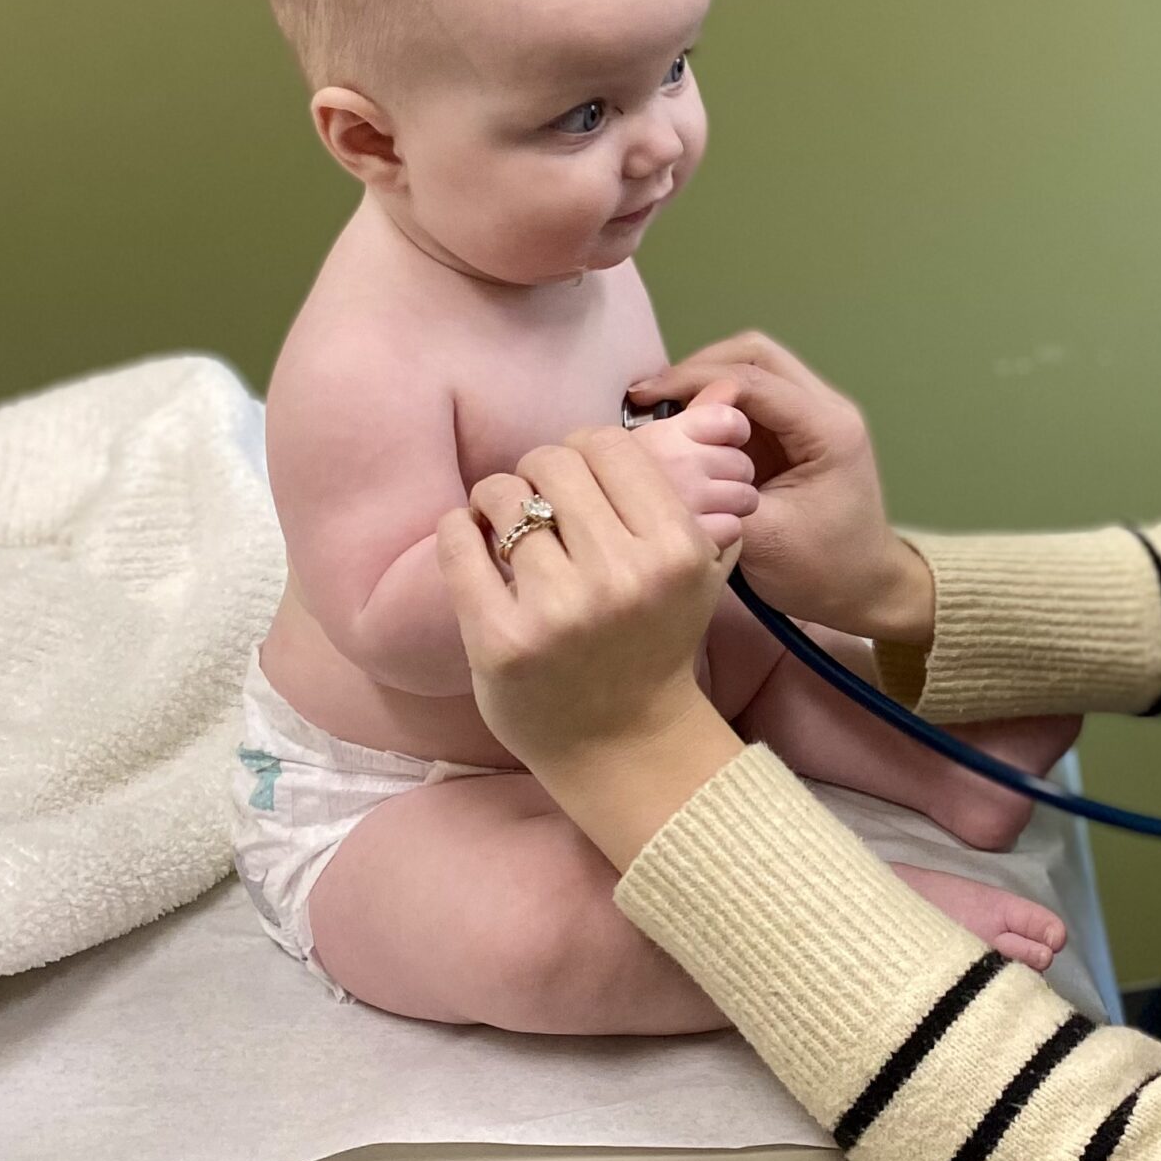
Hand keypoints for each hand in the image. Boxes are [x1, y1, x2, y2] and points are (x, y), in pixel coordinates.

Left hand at [436, 430, 743, 860]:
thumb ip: (694, 504)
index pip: (609, 446)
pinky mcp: (499, 639)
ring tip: (502, 523)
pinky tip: (469, 539)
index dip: (584, 449)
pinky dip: (457, 530)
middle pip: (553, 462)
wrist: (625, 745)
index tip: (575, 477)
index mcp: (675, 550)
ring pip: (503, 496)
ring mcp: (558, 609)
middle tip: (536, 500)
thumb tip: (703, 416)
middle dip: (537, 471)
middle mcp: (621, 575)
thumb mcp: (699, 574)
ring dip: (495, 499)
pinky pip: (459, 545)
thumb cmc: (657, 646)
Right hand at [627, 333, 935, 646]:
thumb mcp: (762, 536)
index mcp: (827, 429)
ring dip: (707, 382)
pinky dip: (718, 404)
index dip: (694, 380)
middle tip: (651, 396)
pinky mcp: (798, 432)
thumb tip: (663, 455)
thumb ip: (716, 490)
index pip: (754, 379)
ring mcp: (815, 416)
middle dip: (699, 368)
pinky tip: (684, 426)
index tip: (645, 400)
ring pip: (755, 370)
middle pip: (757, 355)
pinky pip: (755, 398)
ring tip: (661, 408)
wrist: (863, 590)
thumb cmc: (821, 570)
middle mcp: (827, 409)